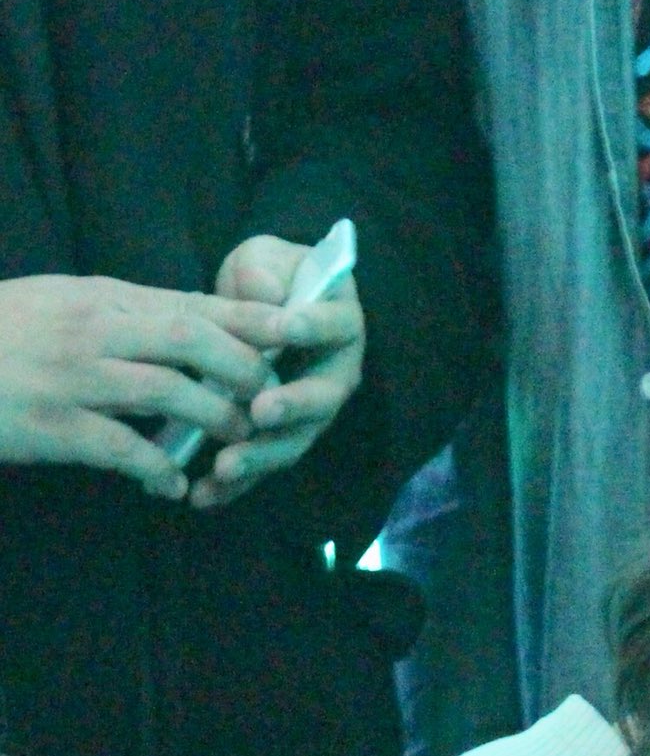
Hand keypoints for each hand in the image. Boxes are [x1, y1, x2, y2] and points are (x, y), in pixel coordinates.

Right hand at [0, 273, 284, 499]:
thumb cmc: (0, 332)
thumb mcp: (60, 301)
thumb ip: (120, 310)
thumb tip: (187, 318)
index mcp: (100, 297)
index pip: (191, 302)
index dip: (248, 316)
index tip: (294, 327)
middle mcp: (93, 330)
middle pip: (192, 340)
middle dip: (242, 368)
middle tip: (270, 395)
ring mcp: (73, 378)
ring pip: (168, 393)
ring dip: (212, 419)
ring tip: (236, 441)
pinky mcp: (51, 426)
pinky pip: (121, 448)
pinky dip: (154, 468)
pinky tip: (171, 485)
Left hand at [191, 235, 364, 509]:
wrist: (257, 309)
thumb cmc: (267, 278)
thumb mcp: (261, 259)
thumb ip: (263, 271)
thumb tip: (266, 295)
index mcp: (338, 323)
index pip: (334, 325)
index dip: (312, 327)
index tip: (284, 328)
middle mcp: (335, 374)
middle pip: (324, 397)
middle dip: (292, 407)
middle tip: (260, 411)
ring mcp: (309, 413)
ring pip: (295, 440)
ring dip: (261, 456)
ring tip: (224, 466)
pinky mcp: (280, 439)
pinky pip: (263, 467)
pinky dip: (235, 485)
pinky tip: (203, 497)